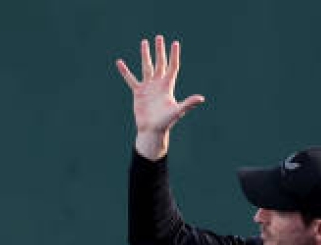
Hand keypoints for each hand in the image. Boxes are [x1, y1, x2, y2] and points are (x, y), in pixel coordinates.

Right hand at [114, 35, 205, 159]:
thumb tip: (201, 98)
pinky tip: (119, 62)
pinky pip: (131, 79)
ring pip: (146, 67)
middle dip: (160, 51)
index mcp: (168, 86)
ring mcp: (148, 87)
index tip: (175, 43)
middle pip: (160, 63)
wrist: (152, 130)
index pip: (172, 67)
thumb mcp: (177, 111)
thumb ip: (188, 103)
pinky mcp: (138, 92)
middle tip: (159, 37)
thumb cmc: (166, 122)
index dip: (174, 55)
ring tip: (144, 42)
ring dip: (145, 55)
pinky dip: (125, 71)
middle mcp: (158, 84)